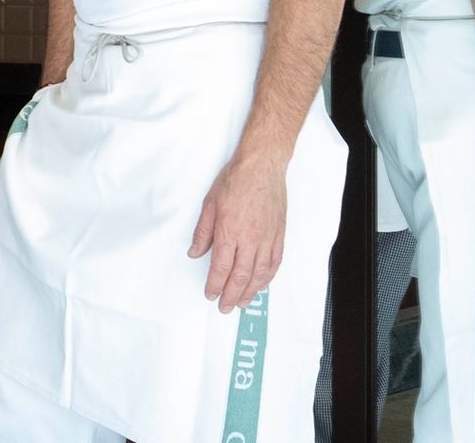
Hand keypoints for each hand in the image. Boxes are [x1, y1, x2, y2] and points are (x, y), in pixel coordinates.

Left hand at [188, 151, 287, 312]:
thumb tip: (195, 252)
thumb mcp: (209, 204)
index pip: (221, 266)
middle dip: (231, 294)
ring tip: (241, 302)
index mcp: (229, 231)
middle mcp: (250, 238)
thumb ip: (203, 232)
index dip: (215, 284)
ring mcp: (267, 238)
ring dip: (250, 291)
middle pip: (241, 275)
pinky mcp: (279, 235)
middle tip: (225, 307)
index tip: (210, 294)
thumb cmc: (234, 182)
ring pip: (259, 273)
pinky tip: (261, 285)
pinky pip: (274, 263)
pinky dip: (267, 278)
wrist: (262, 167)